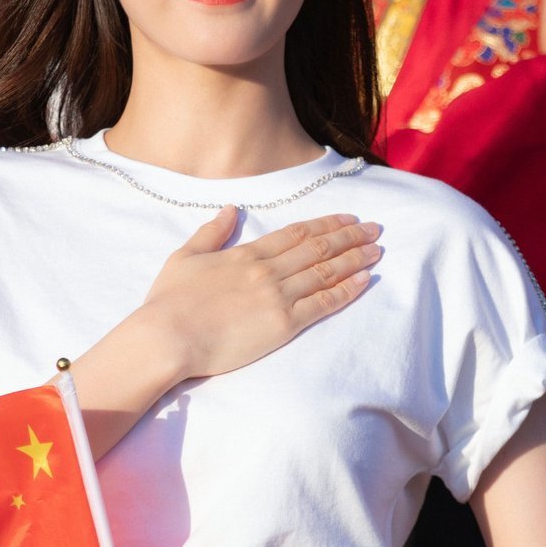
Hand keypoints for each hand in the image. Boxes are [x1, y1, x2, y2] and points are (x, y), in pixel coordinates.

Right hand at [142, 208, 380, 383]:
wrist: (168, 336)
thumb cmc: (169, 301)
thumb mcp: (185, 256)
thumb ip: (211, 232)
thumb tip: (229, 210)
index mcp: (247, 253)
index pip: (296, 234)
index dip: (326, 224)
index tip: (348, 220)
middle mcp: (268, 270)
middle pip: (318, 248)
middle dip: (350, 238)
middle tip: (376, 230)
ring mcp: (278, 296)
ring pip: (326, 272)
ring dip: (355, 260)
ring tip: (377, 251)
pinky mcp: (283, 324)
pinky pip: (323, 304)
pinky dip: (347, 290)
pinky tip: (365, 280)